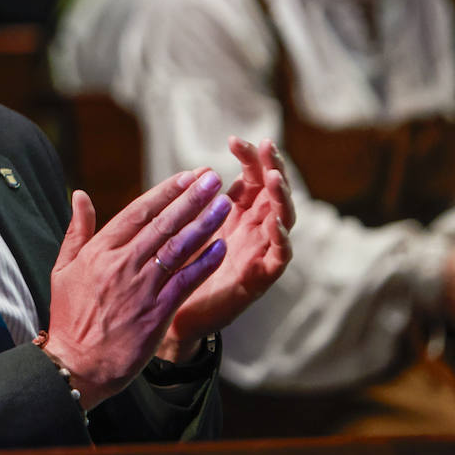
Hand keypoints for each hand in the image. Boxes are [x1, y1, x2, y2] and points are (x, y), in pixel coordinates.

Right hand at [44, 170, 231, 408]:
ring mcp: (142, 287)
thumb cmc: (70, 316)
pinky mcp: (157, 311)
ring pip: (179, 248)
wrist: (77, 363)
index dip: (166, 191)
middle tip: (212, 178)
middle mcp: (122, 264)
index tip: (187, 176)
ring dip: (204, 224)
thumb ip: (76, 230)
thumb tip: (79, 194)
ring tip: (224, 204)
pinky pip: (186, 281)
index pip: (138, 211)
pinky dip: (205, 262)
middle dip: (191, 198)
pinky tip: (222, 246)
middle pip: (163, 223)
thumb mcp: (63, 268)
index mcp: (100, 250)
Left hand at [161, 137, 294, 359]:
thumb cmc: (178, 268)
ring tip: (273, 178)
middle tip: (268, 146)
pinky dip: (281, 238)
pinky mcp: (261, 278)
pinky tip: (275, 222)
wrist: (173, 315)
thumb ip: (191, 203)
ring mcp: (259, 252)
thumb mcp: (184, 228)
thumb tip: (196, 171)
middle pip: (271, 192)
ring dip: (280, 198)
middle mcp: (252, 229)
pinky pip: (280, 256)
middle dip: (272, 168)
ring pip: (282, 219)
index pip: (249, 178)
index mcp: (234, 214)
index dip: (248, 158)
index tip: (235, 139)